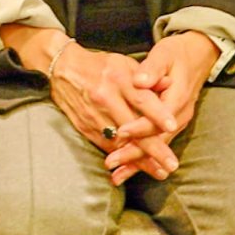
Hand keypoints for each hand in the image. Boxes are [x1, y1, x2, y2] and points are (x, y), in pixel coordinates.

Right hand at [12, 25, 159, 166]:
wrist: (63, 70)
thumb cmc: (100, 66)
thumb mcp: (124, 63)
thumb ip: (147, 76)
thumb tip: (169, 84)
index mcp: (119, 79)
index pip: (141, 98)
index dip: (157, 113)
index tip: (172, 126)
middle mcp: (106, 98)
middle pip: (133, 127)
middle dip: (154, 148)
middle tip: (171, 165)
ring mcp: (94, 115)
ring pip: (120, 142)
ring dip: (139, 160)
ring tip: (158, 172)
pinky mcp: (85, 127)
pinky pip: (106, 145)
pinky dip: (122, 157)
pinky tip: (136, 167)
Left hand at [104, 31, 222, 182]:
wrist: (198, 56)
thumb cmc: (177, 53)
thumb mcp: (165, 54)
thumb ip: (152, 69)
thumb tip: (141, 80)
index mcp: (177, 98)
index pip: (157, 119)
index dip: (139, 126)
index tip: (120, 131)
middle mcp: (180, 115)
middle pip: (157, 140)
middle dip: (134, 153)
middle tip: (112, 163)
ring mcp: (178, 122)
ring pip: (157, 146)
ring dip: (137, 161)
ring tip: (116, 174)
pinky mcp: (173, 125)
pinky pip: (158, 144)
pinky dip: (144, 158)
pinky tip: (128, 169)